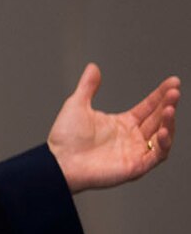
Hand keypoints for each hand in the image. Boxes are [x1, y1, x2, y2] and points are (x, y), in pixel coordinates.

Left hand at [47, 63, 178, 192]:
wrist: (58, 162)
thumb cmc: (65, 138)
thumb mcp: (77, 105)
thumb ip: (88, 86)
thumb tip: (93, 67)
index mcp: (122, 123)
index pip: (148, 107)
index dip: (160, 95)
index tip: (173, 82)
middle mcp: (132, 137)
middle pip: (158, 119)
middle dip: (168, 104)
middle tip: (174, 92)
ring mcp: (135, 152)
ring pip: (162, 136)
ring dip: (169, 122)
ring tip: (170, 108)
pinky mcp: (135, 166)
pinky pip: (157, 155)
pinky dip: (163, 144)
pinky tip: (164, 131)